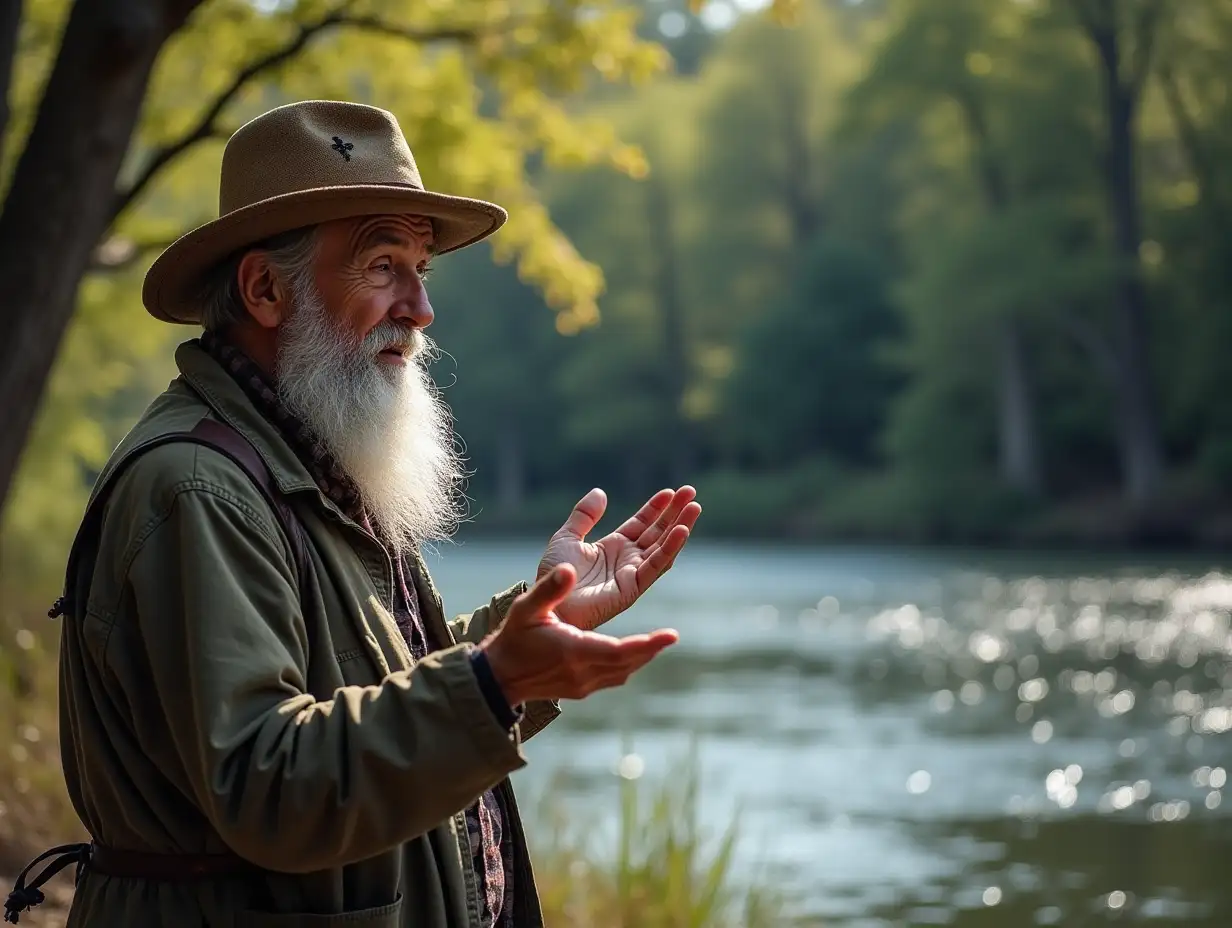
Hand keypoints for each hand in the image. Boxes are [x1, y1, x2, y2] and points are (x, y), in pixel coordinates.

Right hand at [479, 564, 677, 706]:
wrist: (499, 676)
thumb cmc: (514, 638)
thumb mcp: (526, 608)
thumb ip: (549, 589)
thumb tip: (568, 568)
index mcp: (572, 651)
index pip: (618, 650)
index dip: (647, 643)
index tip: (671, 635)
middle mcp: (582, 673)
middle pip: (628, 662)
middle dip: (651, 647)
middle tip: (671, 636)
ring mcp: (584, 685)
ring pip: (624, 672)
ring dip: (642, 656)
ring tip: (658, 640)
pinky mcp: (583, 690)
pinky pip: (615, 677)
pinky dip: (628, 662)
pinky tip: (633, 650)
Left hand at [537, 486, 700, 630]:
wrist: (550, 600)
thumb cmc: (555, 574)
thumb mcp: (567, 537)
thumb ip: (584, 516)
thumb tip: (600, 492)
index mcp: (614, 546)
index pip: (642, 523)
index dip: (657, 508)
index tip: (671, 491)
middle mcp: (628, 559)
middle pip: (658, 532)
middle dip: (674, 512)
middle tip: (691, 492)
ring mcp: (633, 573)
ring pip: (663, 547)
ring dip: (680, 527)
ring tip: (694, 507)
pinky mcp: (633, 587)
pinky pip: (656, 566)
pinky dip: (670, 549)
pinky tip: (681, 531)